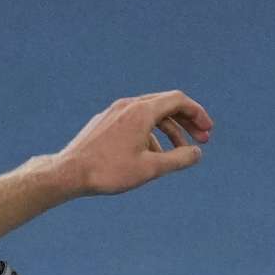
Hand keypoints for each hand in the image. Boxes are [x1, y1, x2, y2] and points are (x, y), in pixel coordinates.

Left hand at [57, 90, 213, 196]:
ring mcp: (113, 112)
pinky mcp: (103, 122)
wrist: (67, 173)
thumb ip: (178, 159)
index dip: (198, 114)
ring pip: (149, 115)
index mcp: (142, 111)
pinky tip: (151, 155)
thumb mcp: (150, 168)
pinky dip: (149, 133)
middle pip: (166, 104)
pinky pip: (133, 122)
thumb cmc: (108, 172)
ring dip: (168, 131)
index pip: (178, 100)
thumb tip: (197, 153)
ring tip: (178, 153)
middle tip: (202, 139)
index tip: (208, 131)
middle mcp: (128, 105)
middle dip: (186, 121)